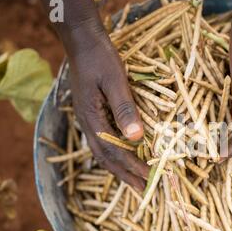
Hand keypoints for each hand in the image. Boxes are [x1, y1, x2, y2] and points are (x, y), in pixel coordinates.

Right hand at [67, 26, 147, 190]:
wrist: (81, 41)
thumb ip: (124, 108)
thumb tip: (136, 138)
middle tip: (143, 189)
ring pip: (103, 151)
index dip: (132, 166)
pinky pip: (104, 140)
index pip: (114, 150)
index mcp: (91, 118)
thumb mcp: (114, 80)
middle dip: (125, 175)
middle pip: (106, 157)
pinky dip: (116, 153)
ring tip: (135, 180)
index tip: (149, 177)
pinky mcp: (93, 113)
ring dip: (120, 167)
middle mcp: (88, 123)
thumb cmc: (99, 57)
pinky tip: (126, 155)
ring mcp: (88, 119)